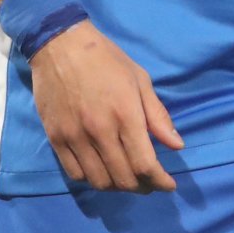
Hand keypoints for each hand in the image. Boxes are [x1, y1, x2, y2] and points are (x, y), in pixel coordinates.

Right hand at [31, 21, 184, 192]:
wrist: (60, 45)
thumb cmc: (106, 59)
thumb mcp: (140, 79)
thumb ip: (158, 115)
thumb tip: (177, 145)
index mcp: (125, 114)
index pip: (145, 164)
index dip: (160, 181)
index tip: (169, 185)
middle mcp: (100, 130)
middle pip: (123, 178)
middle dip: (142, 187)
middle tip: (150, 183)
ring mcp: (75, 137)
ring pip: (99, 181)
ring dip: (117, 187)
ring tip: (127, 179)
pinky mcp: (55, 138)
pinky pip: (75, 173)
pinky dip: (92, 179)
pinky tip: (102, 171)